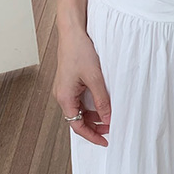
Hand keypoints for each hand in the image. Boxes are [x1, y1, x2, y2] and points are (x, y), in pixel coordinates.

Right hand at [53, 29, 111, 145]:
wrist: (72, 32)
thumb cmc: (79, 51)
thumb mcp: (95, 79)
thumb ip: (102, 101)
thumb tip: (108, 119)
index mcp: (64, 97)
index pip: (77, 125)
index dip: (92, 135)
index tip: (105, 141)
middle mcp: (62, 95)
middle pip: (77, 119)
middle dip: (94, 126)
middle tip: (111, 129)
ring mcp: (65, 89)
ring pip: (80, 110)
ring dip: (94, 115)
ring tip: (109, 116)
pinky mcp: (70, 82)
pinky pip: (80, 100)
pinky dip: (91, 105)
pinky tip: (103, 103)